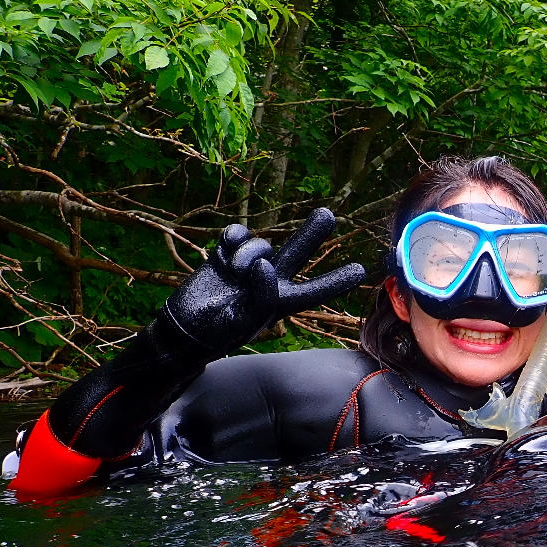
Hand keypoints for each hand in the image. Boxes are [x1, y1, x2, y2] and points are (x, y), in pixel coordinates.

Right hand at [165, 208, 366, 355]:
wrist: (186, 327)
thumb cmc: (219, 331)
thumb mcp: (244, 320)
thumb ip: (260, 293)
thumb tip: (264, 263)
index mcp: (281, 301)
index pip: (314, 290)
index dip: (336, 281)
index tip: (360, 270)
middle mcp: (269, 280)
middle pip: (298, 252)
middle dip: (312, 232)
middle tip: (328, 214)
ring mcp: (248, 265)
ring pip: (262, 243)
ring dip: (250, 252)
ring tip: (235, 271)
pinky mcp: (227, 254)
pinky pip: (238, 234)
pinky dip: (233, 238)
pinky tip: (225, 250)